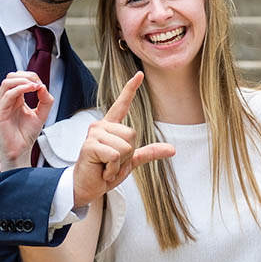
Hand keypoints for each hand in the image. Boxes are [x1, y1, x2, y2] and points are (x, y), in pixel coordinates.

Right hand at [0, 71, 53, 170]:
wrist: (20, 151)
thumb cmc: (27, 134)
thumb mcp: (41, 114)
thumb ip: (45, 100)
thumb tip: (43, 86)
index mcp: (15, 99)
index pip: (19, 79)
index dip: (32, 78)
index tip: (42, 86)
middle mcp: (7, 100)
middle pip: (11, 77)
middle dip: (27, 76)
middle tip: (39, 84)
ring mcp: (2, 105)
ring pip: (7, 82)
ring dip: (23, 80)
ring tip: (35, 86)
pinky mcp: (0, 112)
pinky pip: (7, 95)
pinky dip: (20, 89)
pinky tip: (31, 90)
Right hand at [72, 72, 175, 207]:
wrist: (88, 187)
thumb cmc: (105, 172)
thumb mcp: (131, 161)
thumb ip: (149, 153)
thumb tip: (172, 149)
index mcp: (110, 127)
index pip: (122, 104)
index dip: (130, 89)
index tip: (139, 74)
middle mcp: (101, 126)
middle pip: (132, 134)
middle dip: (128, 154)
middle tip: (112, 162)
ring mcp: (94, 134)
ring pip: (125, 146)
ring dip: (119, 163)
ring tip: (106, 166)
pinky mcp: (90, 146)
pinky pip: (115, 155)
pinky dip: (112, 168)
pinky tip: (102, 170)